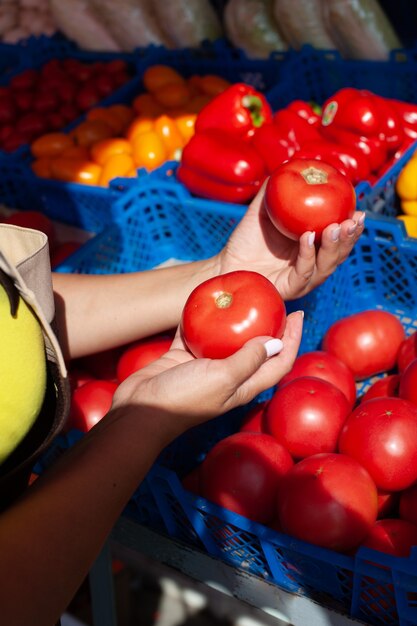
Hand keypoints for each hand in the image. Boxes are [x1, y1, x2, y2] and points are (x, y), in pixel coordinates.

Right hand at [111, 311, 302, 443]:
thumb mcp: (223, 378)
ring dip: (233, 318)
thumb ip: (249, 359)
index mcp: (245, 385)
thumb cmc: (185, 398)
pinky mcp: (183, 357)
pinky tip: (202, 300)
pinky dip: (199, 318)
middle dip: (269, 324)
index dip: (293, 339)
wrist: (140, 410)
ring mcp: (205, 366)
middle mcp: (229, 375)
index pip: (280, 361)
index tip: (298, 313)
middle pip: (257, 347)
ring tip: (239, 295)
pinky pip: (195, 332)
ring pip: (225, 337)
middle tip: (272, 299)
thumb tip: (276, 341)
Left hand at [218, 181, 364, 299]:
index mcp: (313, 248)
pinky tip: (308, 238)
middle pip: (339, 253)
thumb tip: (289, 163)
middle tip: (354, 219)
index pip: (339, 238)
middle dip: (350, 237)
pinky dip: (307, 255)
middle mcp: (312, 265)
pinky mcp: (289, 289)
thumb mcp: (261, 210)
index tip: (360, 210)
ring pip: (326, 266)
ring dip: (334, 246)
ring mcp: (302, 279)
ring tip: (335, 227)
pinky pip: (303, 273)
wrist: (226, 264)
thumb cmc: (245, 239)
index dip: (353, 227)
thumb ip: (275, 189)